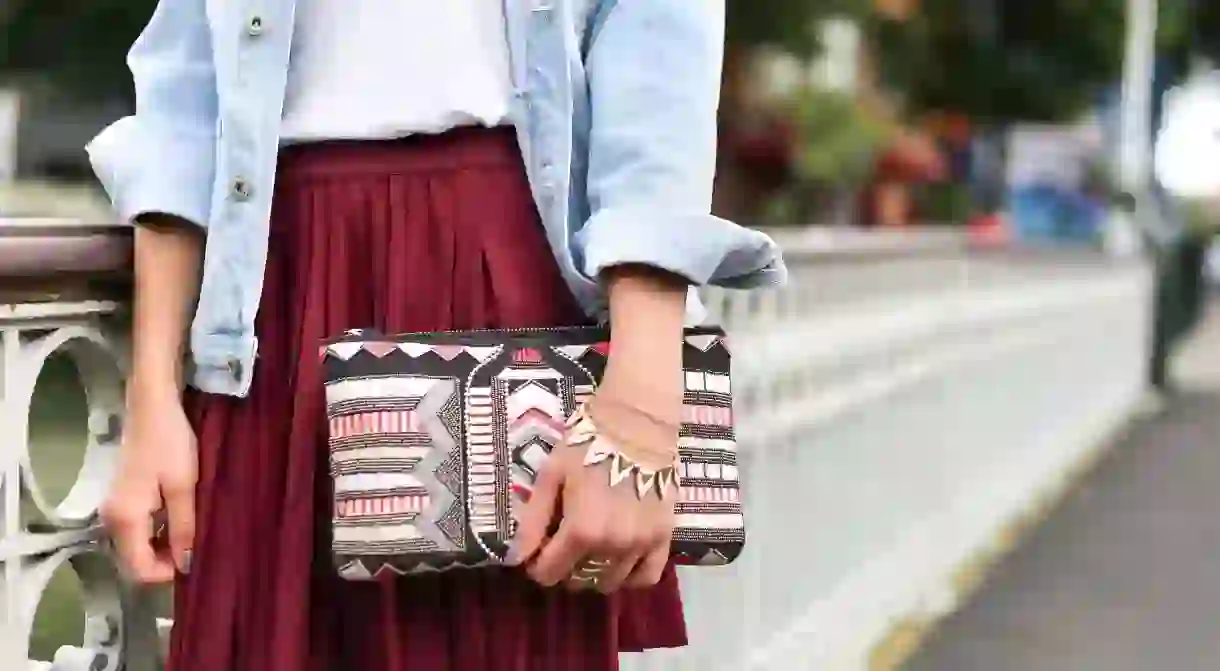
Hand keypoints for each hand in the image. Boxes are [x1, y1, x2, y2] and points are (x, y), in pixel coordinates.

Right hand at [100, 387, 196, 582]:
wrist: (152, 409)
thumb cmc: (171, 445)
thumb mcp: (184, 488)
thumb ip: (184, 528)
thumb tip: (185, 565)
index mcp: (125, 519)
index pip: (138, 568)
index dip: (166, 573)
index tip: (194, 561)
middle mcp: (112, 520)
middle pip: (135, 560)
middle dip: (167, 561)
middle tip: (198, 546)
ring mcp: (115, 509)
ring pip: (138, 545)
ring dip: (165, 546)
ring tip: (194, 533)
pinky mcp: (123, 500)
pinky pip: (139, 530)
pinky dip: (160, 532)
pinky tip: (182, 519)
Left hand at [508, 377, 680, 593]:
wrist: (637, 424)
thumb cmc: (587, 446)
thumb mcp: (551, 477)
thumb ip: (533, 521)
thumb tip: (518, 559)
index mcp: (581, 531)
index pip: (549, 573)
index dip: (537, 565)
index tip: (539, 550)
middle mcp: (612, 546)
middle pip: (579, 580)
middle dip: (565, 568)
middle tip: (564, 545)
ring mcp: (641, 545)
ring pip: (609, 583)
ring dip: (594, 573)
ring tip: (591, 551)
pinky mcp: (663, 538)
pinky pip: (646, 577)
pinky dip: (630, 577)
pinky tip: (619, 562)